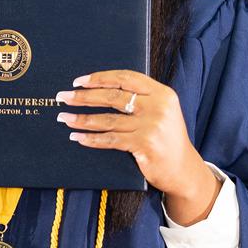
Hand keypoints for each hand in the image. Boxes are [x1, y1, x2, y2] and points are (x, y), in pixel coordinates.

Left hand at [57, 70, 220, 224]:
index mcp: (162, 93)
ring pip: (108, 119)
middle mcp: (158, 107)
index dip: (100, 77)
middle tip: (63, 97)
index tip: (79, 81)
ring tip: (64, 118)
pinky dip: (91, 138)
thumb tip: (102, 90)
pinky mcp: (144, 145)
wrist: (184, 170)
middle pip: (113, 97)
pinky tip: (77, 137)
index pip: (126, 78)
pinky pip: (110, 139)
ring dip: (82, 119)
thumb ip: (141, 99)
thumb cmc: (167, 140)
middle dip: (84, 97)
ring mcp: (151, 126)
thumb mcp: (162, 112)